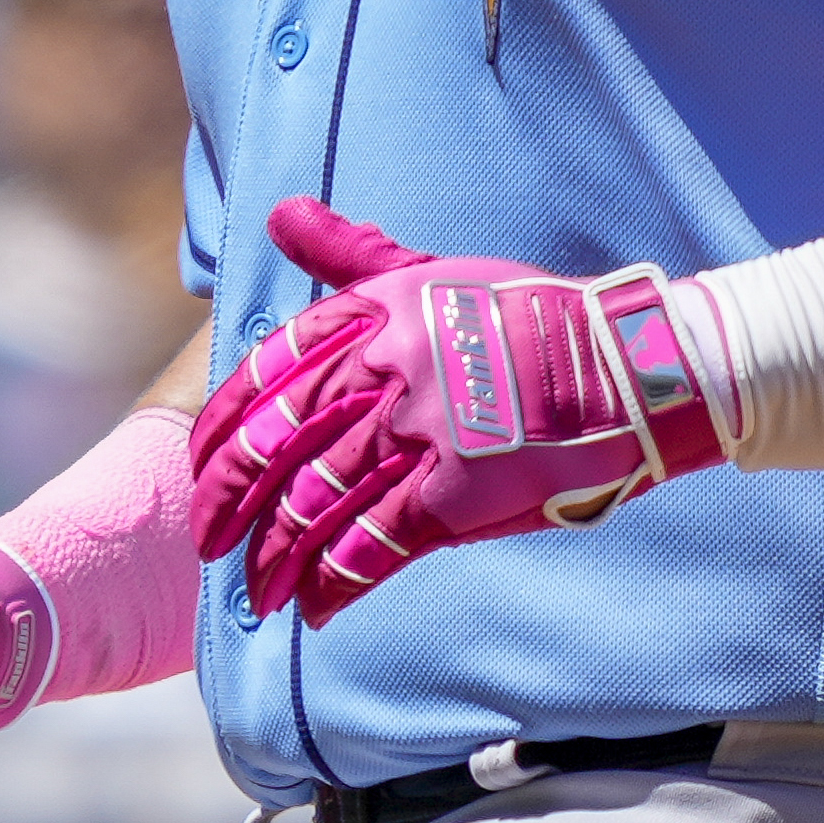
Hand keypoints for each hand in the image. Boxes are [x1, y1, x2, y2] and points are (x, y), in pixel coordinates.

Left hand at [191, 197, 723, 625]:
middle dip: (229, 497)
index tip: (197, 464)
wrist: (626, 366)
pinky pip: (376, 544)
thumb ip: (349, 251)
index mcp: (374, 312)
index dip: (225, 426)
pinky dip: (336, 581)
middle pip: (279, 440)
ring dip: (275, 554)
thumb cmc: (529, 316)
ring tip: (254, 591)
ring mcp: (421, 430)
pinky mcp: (458, 490)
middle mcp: (386, 367)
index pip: (269, 371)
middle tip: (204, 542)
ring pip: (317, 500)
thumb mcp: (431, 271)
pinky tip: (314, 608)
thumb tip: (277, 214)